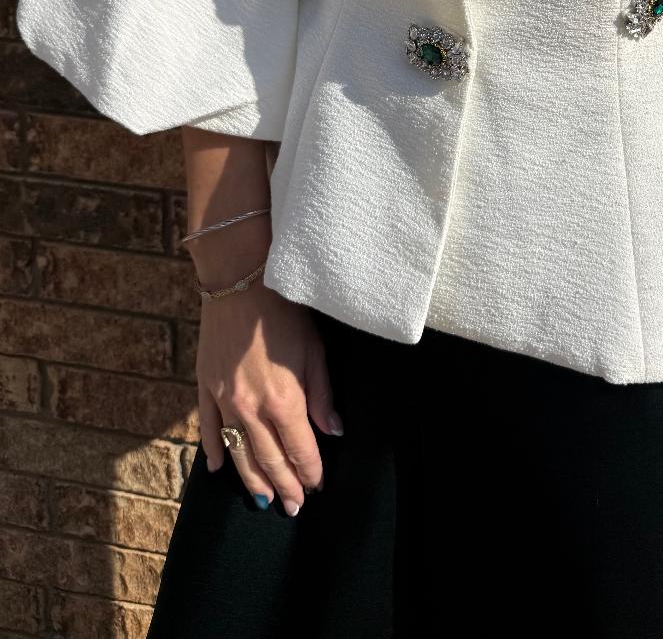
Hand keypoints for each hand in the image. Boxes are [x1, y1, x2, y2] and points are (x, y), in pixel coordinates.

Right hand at [196, 281, 343, 514]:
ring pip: (239, 453)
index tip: (318, 486)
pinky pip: (209, 429)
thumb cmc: (285, 311)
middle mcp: (252, 408)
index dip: (311, 471)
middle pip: (270, 459)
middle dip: (285, 485)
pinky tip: (218, 470)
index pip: (301, 449)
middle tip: (294, 506)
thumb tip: (334, 431)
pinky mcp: (205, 387)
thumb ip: (322, 395)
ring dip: (253, 480)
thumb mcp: (314, 350)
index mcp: (284, 400)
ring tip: (264, 500)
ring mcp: (224, 400)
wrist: (240, 281)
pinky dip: (214, 451)